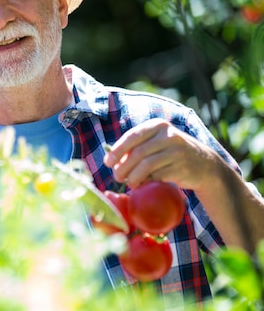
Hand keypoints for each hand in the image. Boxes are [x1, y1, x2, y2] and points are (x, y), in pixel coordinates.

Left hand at [103, 118, 219, 190]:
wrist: (204, 165)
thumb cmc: (171, 154)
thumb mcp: (157, 143)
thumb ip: (136, 147)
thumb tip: (111, 159)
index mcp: (158, 125)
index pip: (132, 136)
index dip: (117, 150)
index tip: (107, 163)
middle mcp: (168, 135)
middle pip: (138, 153)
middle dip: (123, 167)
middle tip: (117, 177)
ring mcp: (177, 151)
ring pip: (146, 165)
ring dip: (133, 177)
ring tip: (129, 183)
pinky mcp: (182, 167)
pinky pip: (158, 175)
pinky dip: (147, 181)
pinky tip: (144, 184)